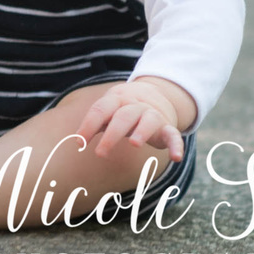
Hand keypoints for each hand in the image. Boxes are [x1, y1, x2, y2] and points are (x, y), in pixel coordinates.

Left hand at [78, 76, 192, 162]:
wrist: (153, 96)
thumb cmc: (122, 110)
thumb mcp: (108, 112)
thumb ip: (95, 123)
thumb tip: (76, 140)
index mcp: (117, 100)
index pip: (101, 110)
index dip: (89, 125)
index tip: (79, 142)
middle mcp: (135, 106)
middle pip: (123, 116)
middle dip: (112, 134)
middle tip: (100, 154)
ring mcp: (153, 116)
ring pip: (148, 120)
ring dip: (142, 131)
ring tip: (134, 144)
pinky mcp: (167, 128)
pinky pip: (174, 135)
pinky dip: (177, 145)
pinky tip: (176, 158)